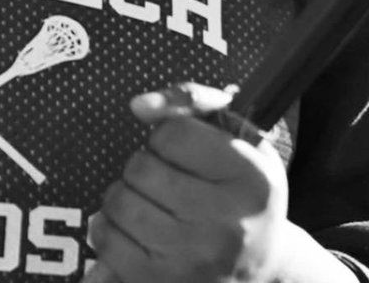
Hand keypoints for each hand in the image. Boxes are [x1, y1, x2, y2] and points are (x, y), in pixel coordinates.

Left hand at [89, 82, 287, 282]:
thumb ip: (191, 101)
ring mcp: (197, 262)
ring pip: (120, 203)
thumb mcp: (235, 135)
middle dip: (142, 165)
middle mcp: (229, 225)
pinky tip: (129, 228)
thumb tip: (138, 105)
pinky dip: (107, 228)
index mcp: (252, 180)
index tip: (180, 151)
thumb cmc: (239, 189)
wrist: (261, 268)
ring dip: (121, 195)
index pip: (172, 134)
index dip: (166, 136)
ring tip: (146, 201)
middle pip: (141, 168)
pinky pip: (108, 243)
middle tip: (161, 178)